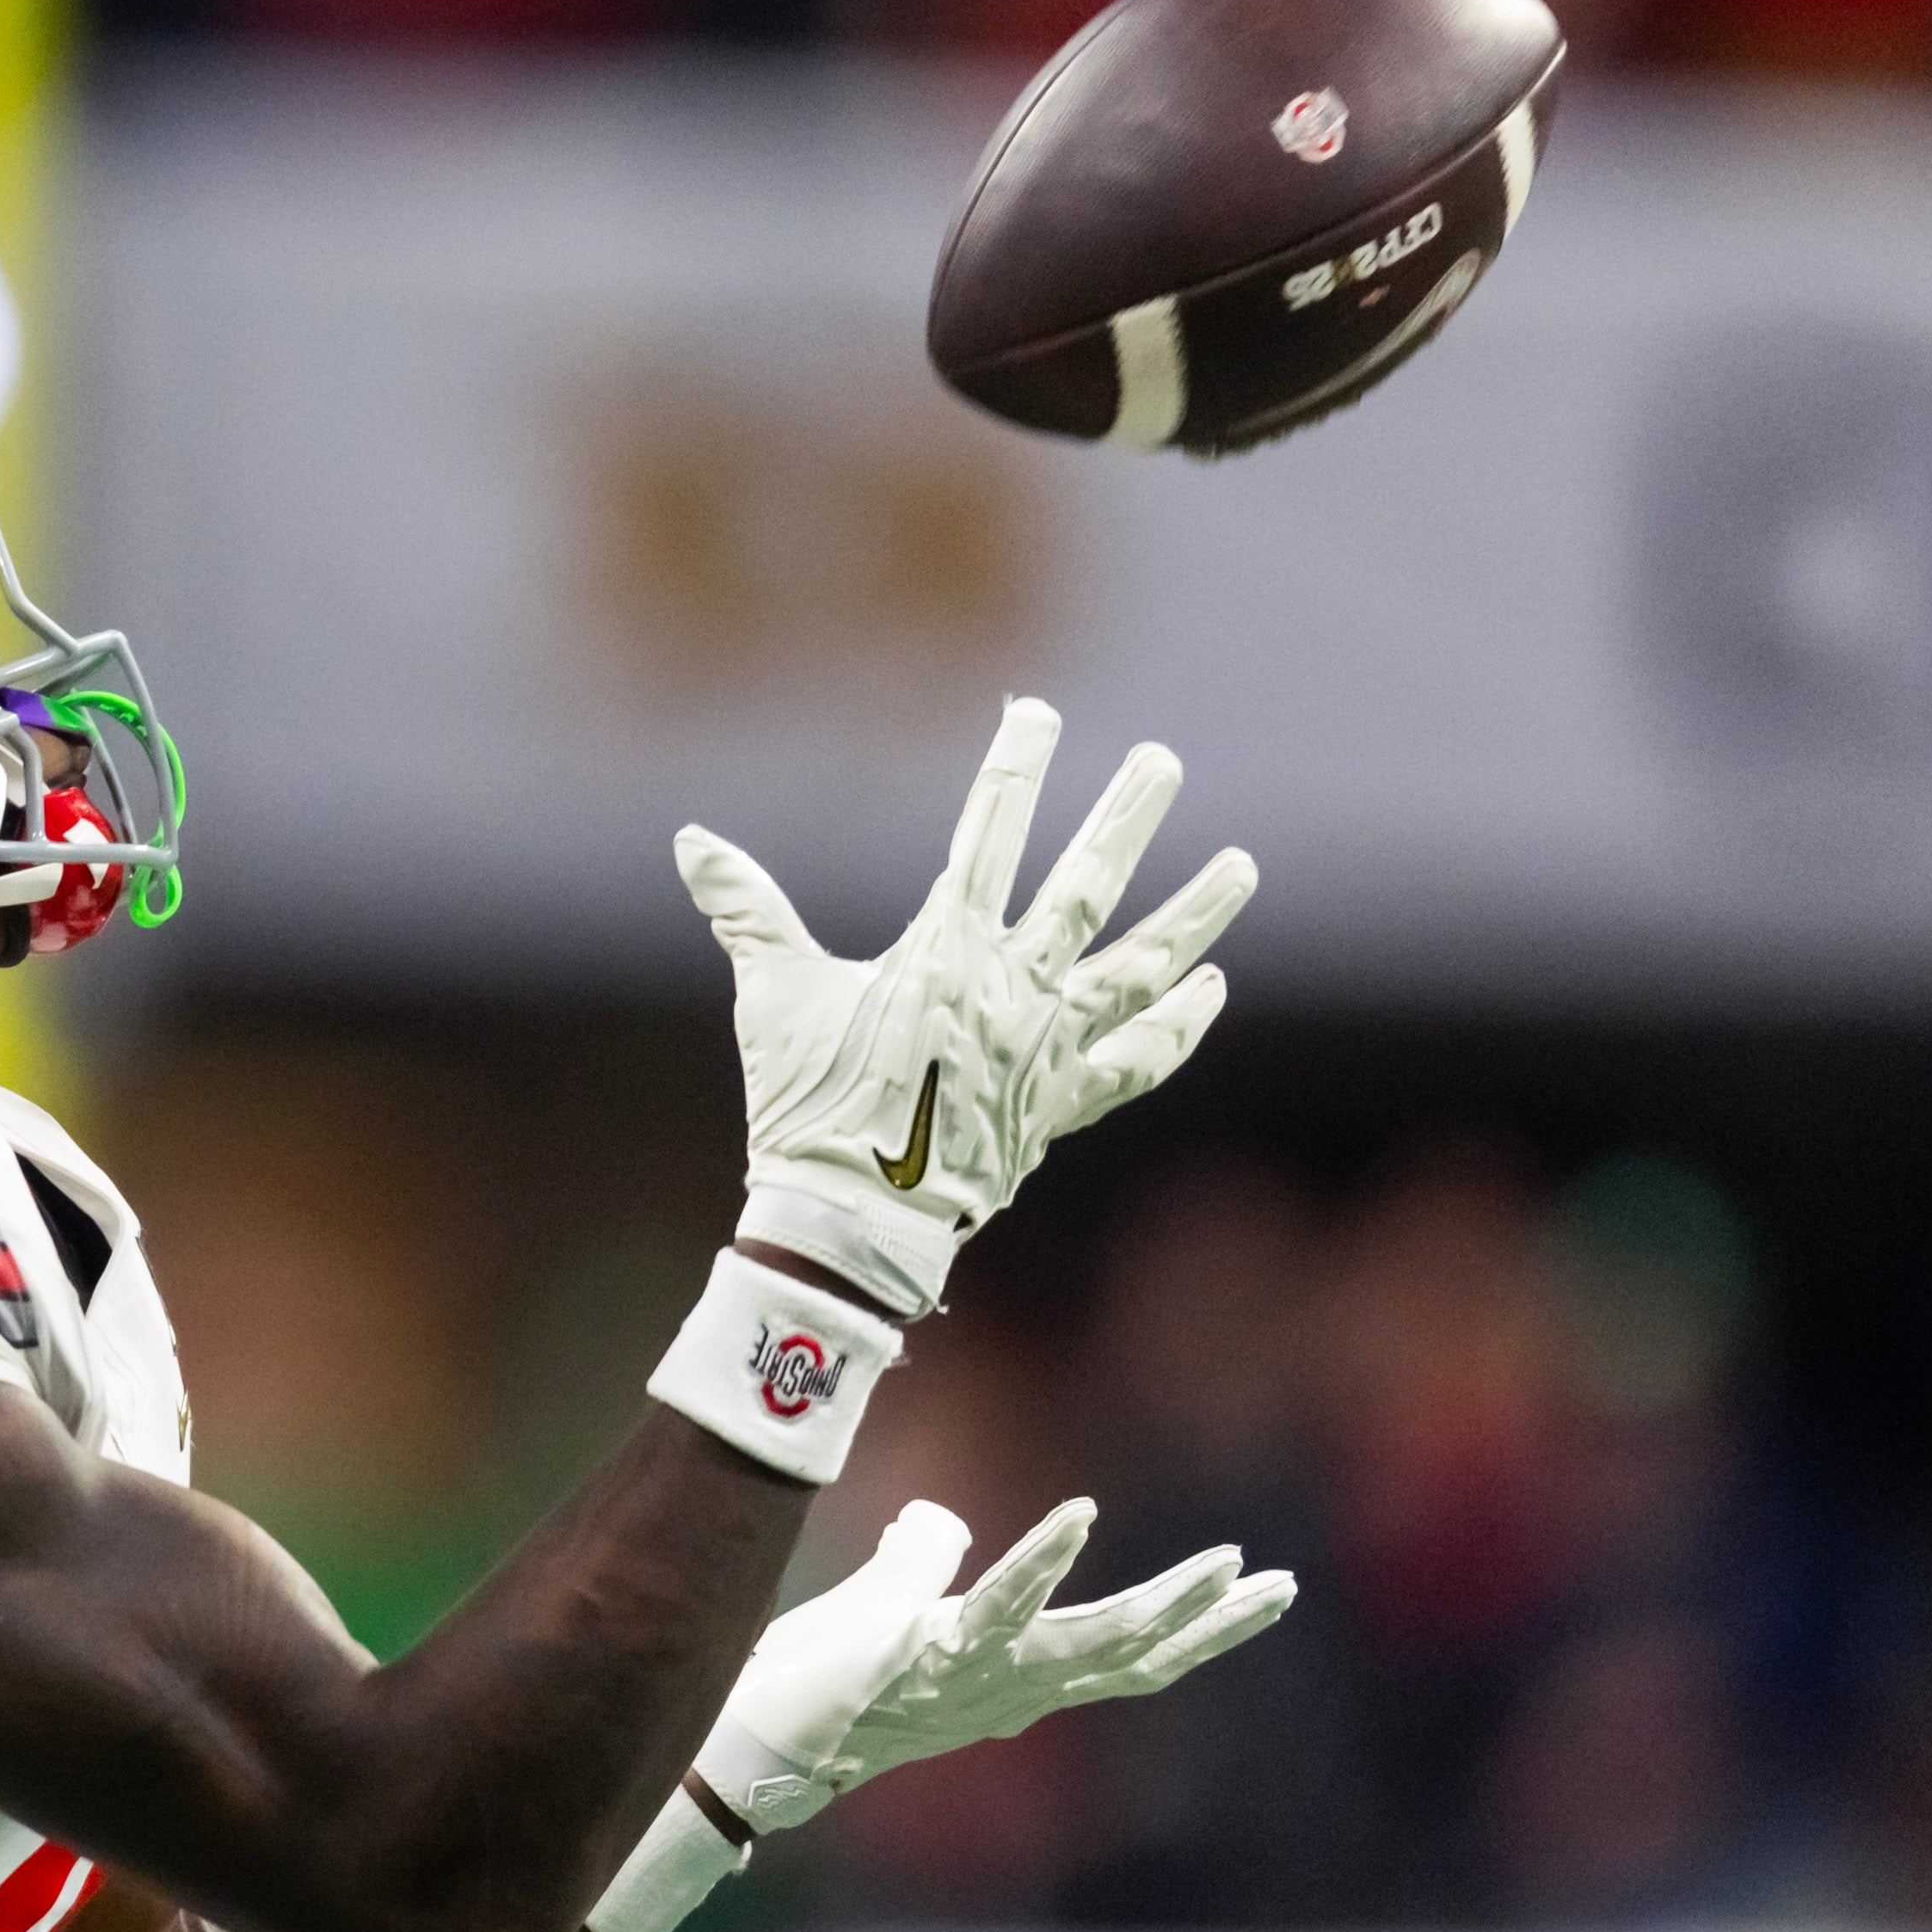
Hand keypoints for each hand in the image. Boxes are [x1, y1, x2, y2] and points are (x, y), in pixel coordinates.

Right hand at [681, 699, 1252, 1317]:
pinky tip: (1211, 985)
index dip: (1013, 766)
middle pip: (1086, 886)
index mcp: (945, 951)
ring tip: (1241, 865)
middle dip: (1127, 817)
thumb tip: (690, 841)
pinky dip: (1179, 1024)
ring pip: (1139, 967)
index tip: (1037, 712)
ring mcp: (1049, 1047)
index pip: (987, 834)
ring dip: (1194, 914)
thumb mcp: (772, 996)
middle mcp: (1013, 988)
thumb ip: (746, 910)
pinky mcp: (1063, 1105)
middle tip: (1164, 761)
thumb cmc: (808, 1103)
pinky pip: (1137, 1059)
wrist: (854, 1218)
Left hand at [826, 1498, 1294, 1792]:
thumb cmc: (822, 1677)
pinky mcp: (934, 1652)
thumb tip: (938, 1521)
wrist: (760, 1733)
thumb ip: (921, 1561)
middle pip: (1135, 1657)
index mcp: (1014, 1679)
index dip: (1196, 1630)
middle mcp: (1012, 1688)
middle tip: (1280, 1585)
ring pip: (1095, 1643)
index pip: (1125, 1657)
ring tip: (1226, 1562)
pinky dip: (1040, 1558)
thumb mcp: (886, 1607)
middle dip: (1213, 1625)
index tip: (1259, 1592)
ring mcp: (980, 1676)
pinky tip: (1081, 1514)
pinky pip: (1000, 1604)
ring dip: (1165, 1602)